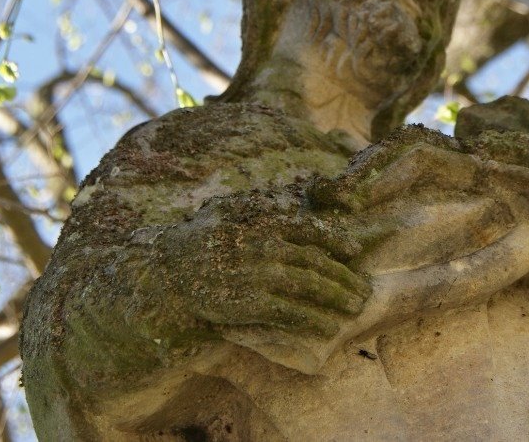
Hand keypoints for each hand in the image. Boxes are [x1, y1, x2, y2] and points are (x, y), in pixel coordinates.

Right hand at [140, 192, 370, 371]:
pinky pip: (292, 312)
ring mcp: (260, 276)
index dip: (336, 240)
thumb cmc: (197, 240)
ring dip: (337, 298)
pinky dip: (314, 320)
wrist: (165, 272)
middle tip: (363, 290)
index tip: (354, 250)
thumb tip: (282, 201)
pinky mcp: (251, 303)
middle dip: (345, 277)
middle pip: (318, 263)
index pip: (310, 230)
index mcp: (264, 224)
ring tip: (355, 307)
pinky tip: (329, 327)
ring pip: (311, 287)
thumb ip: (255, 206)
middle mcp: (267, 247)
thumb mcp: (225, 211)